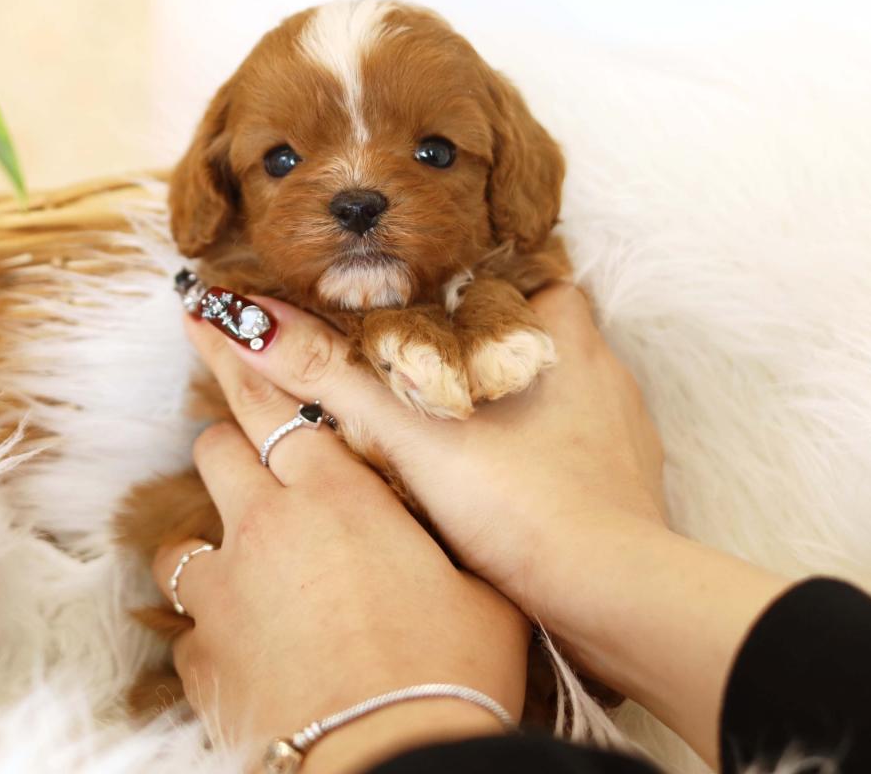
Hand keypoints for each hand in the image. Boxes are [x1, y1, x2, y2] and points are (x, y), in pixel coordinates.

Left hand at [153, 318, 527, 772]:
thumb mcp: (478, 592)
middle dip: (233, 454)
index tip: (214, 321)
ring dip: (206, 550)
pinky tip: (243, 657)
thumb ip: (442, 543)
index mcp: (338, 494)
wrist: (393, 761)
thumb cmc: (450, 676)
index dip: (249, 364)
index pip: (280, 402)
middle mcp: (266, 525)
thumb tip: (449, 528)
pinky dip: (209, 638)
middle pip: (218, 450)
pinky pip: (188, 630)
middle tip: (257, 476)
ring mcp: (223, 591)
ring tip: (238, 576)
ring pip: (180, 541)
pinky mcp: (200, 656)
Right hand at [188, 284, 664, 624]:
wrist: (614, 598)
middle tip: (426, 369)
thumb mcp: (408, 432)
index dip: (471, 284)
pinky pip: (576, 450)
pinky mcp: (628, 486)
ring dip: (509, 403)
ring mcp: (621, 431)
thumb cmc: (523, 502)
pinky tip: (499, 484)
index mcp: (558, 330)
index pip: (521, 271)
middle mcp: (601, 368)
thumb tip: (243, 322)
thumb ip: (326, 374)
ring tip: (451, 428)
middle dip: (481, 346)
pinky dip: (537, 457)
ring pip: (556, 392)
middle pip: (535, 330)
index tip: (426, 303)